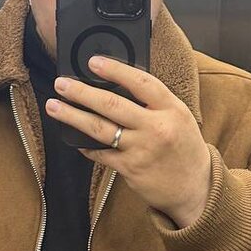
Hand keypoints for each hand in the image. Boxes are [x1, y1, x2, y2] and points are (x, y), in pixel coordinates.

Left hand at [45, 55, 211, 228]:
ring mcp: (142, 150)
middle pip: (112, 105)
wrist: (196, 188)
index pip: (141, 83)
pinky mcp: (130, 169)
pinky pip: (101, 153)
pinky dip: (86, 146)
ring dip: (73, 116)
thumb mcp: (179, 117)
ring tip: (54, 106)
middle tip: (61, 84)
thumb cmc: (184, 148)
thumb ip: (154, 102)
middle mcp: (156, 128)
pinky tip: (75, 139)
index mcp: (171, 109)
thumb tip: (118, 84)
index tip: (93, 62)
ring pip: (100, 129)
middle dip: (82, 92)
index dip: (115, 70)